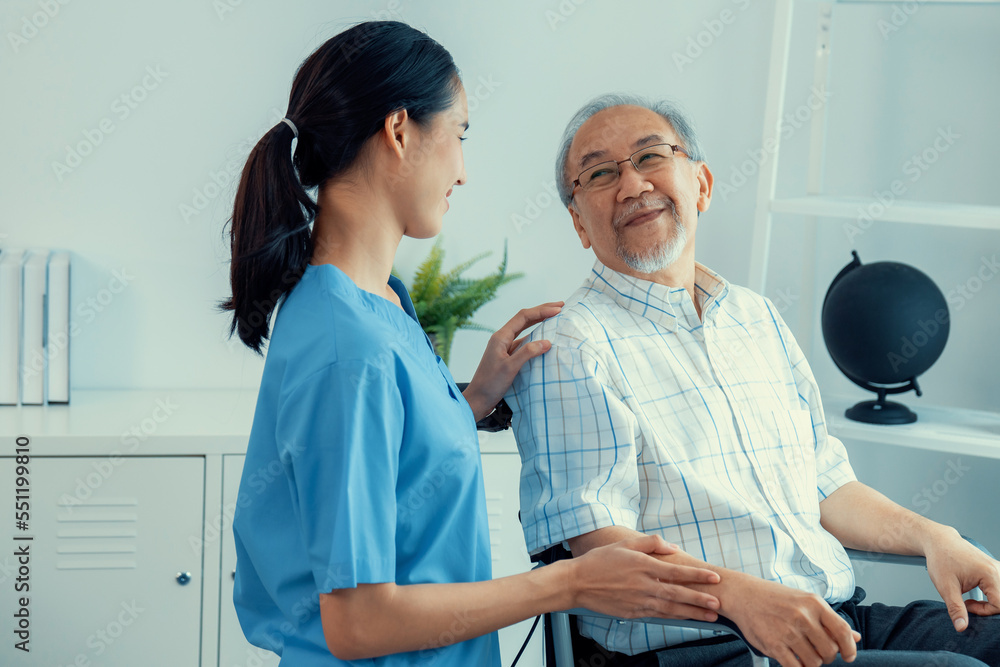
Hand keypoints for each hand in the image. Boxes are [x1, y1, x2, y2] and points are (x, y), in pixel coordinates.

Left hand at [462, 302, 562, 420]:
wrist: (477, 400)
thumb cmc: (490, 384)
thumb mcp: (510, 368)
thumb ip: (527, 353)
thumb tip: (547, 342)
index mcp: (500, 337)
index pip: (523, 317)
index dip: (541, 311)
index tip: (558, 309)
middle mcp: (502, 339)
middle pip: (524, 319)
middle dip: (542, 311)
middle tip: (561, 307)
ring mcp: (505, 348)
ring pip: (525, 330)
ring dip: (540, 323)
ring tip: (555, 319)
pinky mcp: (508, 358)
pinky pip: (524, 343)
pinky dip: (536, 339)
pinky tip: (545, 341)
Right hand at [567, 535, 721, 621]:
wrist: (578, 582)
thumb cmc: (600, 560)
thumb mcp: (625, 544)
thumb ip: (651, 543)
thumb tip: (673, 547)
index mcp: (643, 566)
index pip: (677, 571)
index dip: (697, 575)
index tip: (714, 577)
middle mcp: (643, 585)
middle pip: (678, 593)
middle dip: (700, 599)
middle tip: (718, 603)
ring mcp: (638, 601)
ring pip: (671, 608)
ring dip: (692, 612)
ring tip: (709, 615)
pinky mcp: (633, 612)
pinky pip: (658, 615)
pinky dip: (674, 617)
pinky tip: (685, 617)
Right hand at [723, 576, 859, 666]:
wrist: (744, 595)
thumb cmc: (778, 599)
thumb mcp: (806, 602)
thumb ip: (830, 621)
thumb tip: (856, 638)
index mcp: (814, 604)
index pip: (843, 631)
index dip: (849, 649)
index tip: (848, 656)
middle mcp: (802, 616)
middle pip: (829, 651)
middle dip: (826, 657)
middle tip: (816, 652)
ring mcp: (787, 631)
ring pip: (813, 662)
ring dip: (811, 663)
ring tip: (802, 654)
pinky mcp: (773, 644)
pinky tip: (793, 661)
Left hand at [925, 529, 999, 630]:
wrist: (939, 541)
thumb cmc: (941, 559)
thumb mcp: (945, 587)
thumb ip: (956, 608)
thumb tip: (961, 628)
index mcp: (990, 574)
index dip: (984, 612)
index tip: (966, 607)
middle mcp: (998, 570)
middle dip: (989, 608)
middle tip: (970, 605)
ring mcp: (999, 569)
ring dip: (991, 602)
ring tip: (972, 599)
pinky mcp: (996, 570)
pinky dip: (992, 596)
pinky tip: (978, 593)